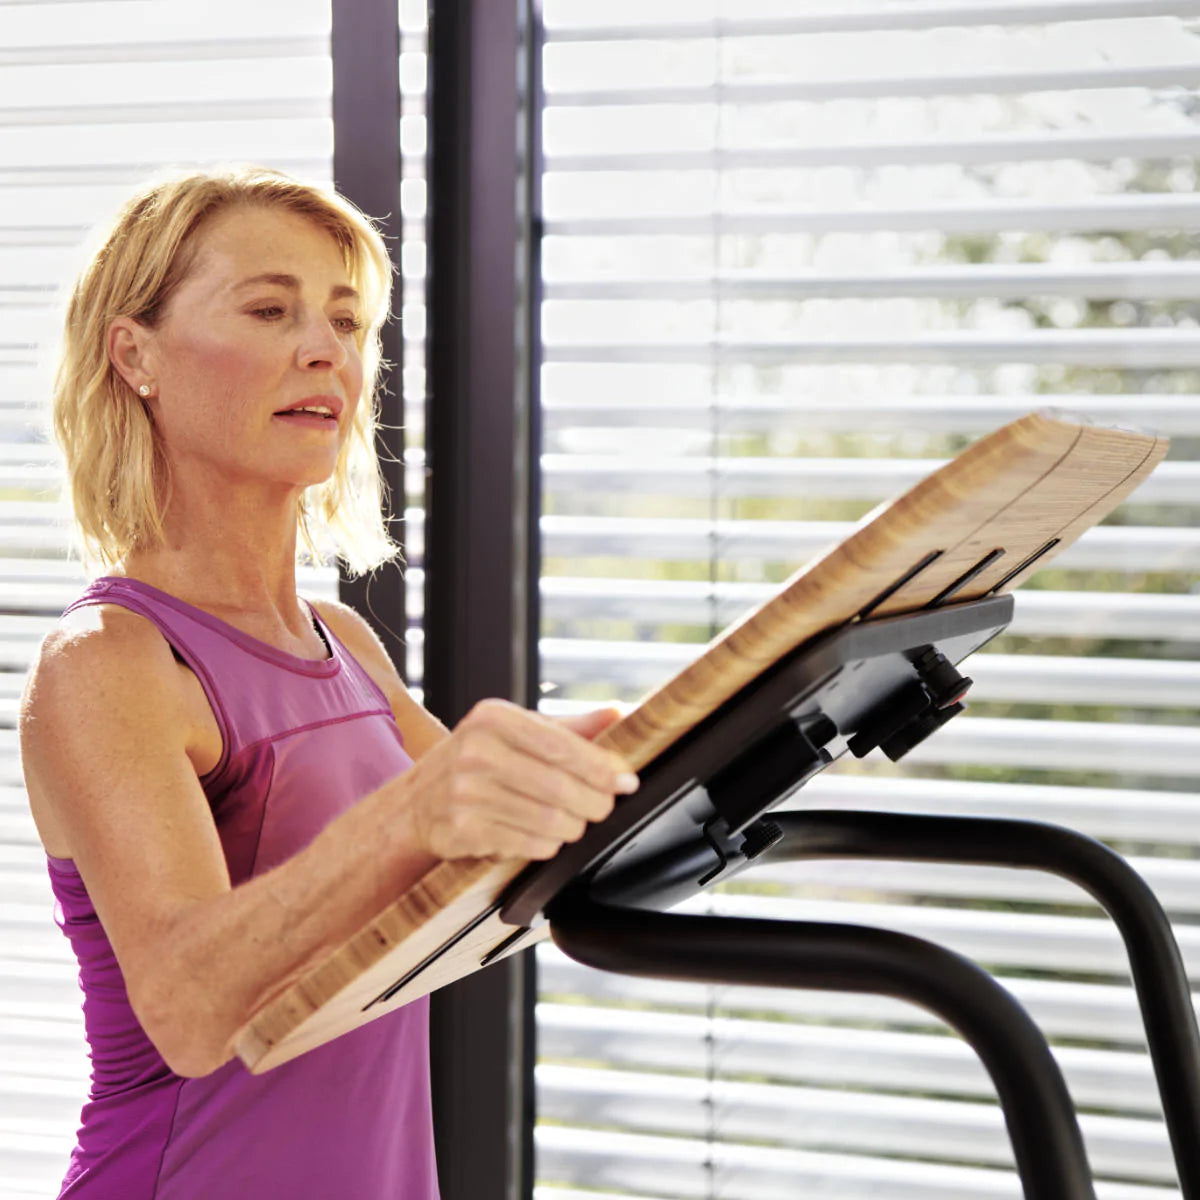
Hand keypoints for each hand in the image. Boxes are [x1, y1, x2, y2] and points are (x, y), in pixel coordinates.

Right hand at [395, 699, 638, 861]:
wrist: (417, 801)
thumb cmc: (478, 761)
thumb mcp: (516, 731)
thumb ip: (569, 727)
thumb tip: (619, 713)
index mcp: (494, 718)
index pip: (562, 745)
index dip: (601, 767)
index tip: (628, 780)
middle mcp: (475, 752)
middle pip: (559, 787)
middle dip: (595, 802)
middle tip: (605, 807)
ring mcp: (464, 793)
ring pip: (547, 820)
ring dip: (573, 826)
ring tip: (575, 822)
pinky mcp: (461, 831)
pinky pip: (527, 845)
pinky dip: (547, 845)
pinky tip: (544, 837)